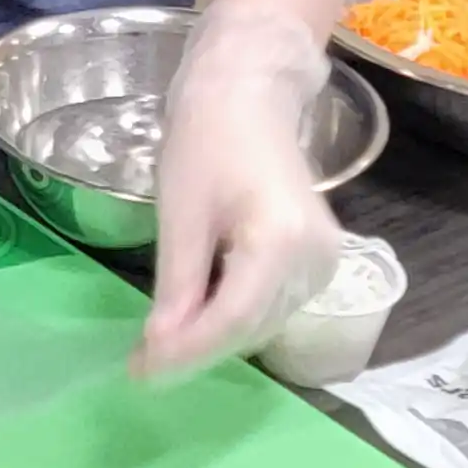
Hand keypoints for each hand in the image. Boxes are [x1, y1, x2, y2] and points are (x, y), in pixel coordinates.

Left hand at [138, 3, 342, 380]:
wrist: (249, 94)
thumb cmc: (206, 138)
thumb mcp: (180, 213)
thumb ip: (177, 286)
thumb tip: (160, 348)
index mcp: (282, 240)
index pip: (234, 319)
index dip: (187, 352)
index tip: (141, 374)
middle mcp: (316, 259)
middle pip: (251, 327)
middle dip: (196, 348)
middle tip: (142, 361)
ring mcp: (325, 262)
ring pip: (263, 323)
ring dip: (215, 335)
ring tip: (165, 336)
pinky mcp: (320, 261)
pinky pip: (273, 304)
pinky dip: (235, 314)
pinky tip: (202, 307)